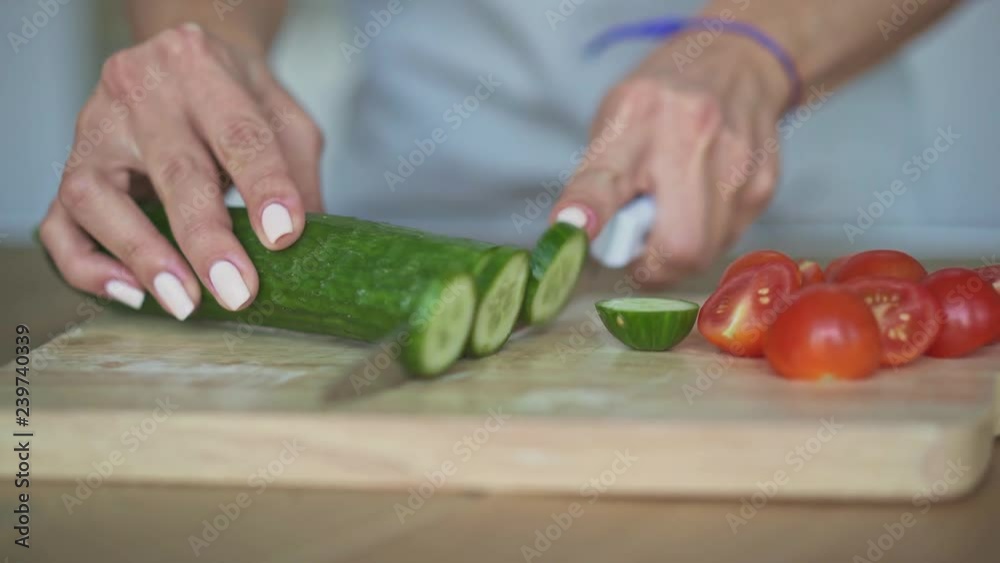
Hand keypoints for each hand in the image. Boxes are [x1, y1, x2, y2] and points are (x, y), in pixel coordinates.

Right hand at [39, 23, 323, 318]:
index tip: (284, 236)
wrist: (181, 62)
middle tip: (238, 291)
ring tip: (184, 302)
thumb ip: (299, 173)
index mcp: (202, 67)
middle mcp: (139, 91)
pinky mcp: (71, 168)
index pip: (238, 133)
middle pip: (173, 170)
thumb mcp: (284, 116)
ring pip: (97, 196)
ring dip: (142, 255)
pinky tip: (131, 293)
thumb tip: (312, 247)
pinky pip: (58, 225)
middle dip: (207, 239)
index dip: (264, 186)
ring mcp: (94, 130)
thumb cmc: (237, 96)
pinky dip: (87, 266)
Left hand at [551, 34, 790, 285]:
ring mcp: (739, 164)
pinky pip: (728, 239)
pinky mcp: (764, 185)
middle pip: (680, 248)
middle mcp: (697, 138)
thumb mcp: (612, 122)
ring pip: (706, 253)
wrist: (736, 65)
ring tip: (669, 213)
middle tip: (637, 241)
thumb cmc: (662, 103)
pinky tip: (699, 204)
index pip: (608, 180)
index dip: (592, 211)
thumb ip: (593, 183)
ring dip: (678, 252)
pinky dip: (707, 236)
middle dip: (651, 263)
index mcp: (644, 116)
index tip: (578, 230)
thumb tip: (572, 232)